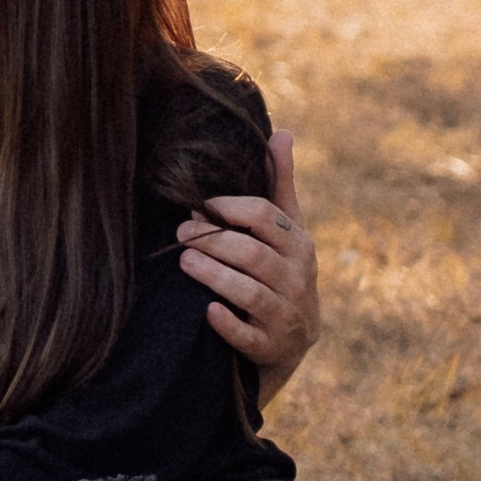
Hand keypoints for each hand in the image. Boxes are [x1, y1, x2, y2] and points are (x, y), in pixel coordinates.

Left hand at [178, 128, 319, 402]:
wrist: (293, 338)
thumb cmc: (282, 269)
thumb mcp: (287, 230)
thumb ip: (280, 184)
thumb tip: (282, 132)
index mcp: (300, 245)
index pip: (267, 217)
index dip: (231, 207)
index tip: (201, 203)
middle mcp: (298, 280)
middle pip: (252, 253)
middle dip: (212, 239)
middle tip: (181, 231)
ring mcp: (286, 315)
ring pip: (248, 291)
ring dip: (213, 275)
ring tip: (184, 260)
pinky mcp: (271, 347)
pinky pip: (248, 334)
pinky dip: (227, 323)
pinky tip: (207, 310)